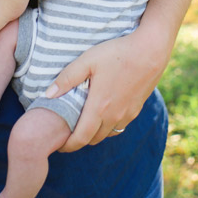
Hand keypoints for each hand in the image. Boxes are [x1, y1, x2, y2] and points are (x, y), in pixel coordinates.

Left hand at [43, 30, 166, 142]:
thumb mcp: (87, 60)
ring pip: (106, 135)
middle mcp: (113, 116)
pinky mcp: (136, 110)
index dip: (69, 146)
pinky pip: (118, 127)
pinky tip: (102, 116)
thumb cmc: (117, 53)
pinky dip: (107, 127)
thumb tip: (48, 95)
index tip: (59, 146)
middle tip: (67, 135)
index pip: (81, 138)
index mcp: (99, 107)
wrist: (150, 51)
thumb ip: (67, 78)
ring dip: (93, 135)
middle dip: (79, 141)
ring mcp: (126, 115)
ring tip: (83, 126)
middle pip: (93, 140)